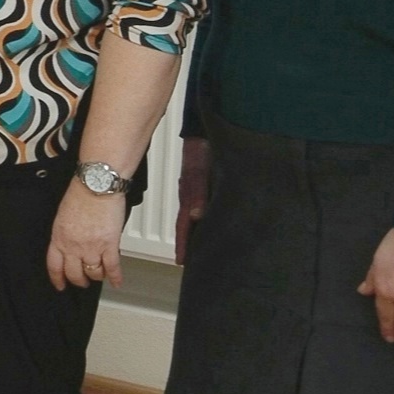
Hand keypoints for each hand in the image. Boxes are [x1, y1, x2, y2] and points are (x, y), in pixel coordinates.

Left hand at [47, 179, 126, 289]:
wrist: (96, 185)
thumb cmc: (80, 194)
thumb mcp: (63, 216)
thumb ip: (65, 233)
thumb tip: (70, 244)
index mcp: (59, 237)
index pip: (54, 266)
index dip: (57, 279)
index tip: (60, 285)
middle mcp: (73, 246)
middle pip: (74, 273)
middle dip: (79, 280)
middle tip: (83, 281)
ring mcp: (92, 248)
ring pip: (94, 273)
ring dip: (97, 277)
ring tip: (99, 275)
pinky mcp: (109, 245)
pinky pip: (112, 268)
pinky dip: (115, 277)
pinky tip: (116, 282)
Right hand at [175, 136, 209, 264]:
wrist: (205, 131)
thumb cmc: (202, 149)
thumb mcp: (200, 172)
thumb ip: (198, 192)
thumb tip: (196, 216)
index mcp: (188, 196)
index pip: (183, 226)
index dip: (184, 244)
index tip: (182, 262)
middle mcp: (192, 197)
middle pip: (188, 225)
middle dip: (190, 242)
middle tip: (193, 262)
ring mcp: (198, 192)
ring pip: (196, 217)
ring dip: (197, 232)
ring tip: (203, 247)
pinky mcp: (207, 185)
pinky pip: (203, 207)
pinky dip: (204, 219)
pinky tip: (211, 223)